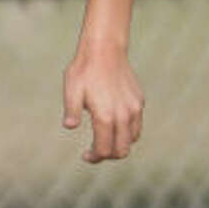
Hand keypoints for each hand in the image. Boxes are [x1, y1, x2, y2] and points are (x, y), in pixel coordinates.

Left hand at [62, 43, 143, 162]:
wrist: (105, 50)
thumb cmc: (84, 70)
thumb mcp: (71, 90)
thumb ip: (71, 111)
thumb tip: (69, 126)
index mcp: (105, 116)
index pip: (104, 150)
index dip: (95, 157)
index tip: (85, 155)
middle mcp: (123, 115)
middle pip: (121, 150)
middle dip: (108, 156)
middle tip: (95, 152)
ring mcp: (134, 109)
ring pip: (132, 140)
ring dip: (119, 145)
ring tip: (105, 140)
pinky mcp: (139, 101)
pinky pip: (137, 125)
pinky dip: (128, 132)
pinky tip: (114, 125)